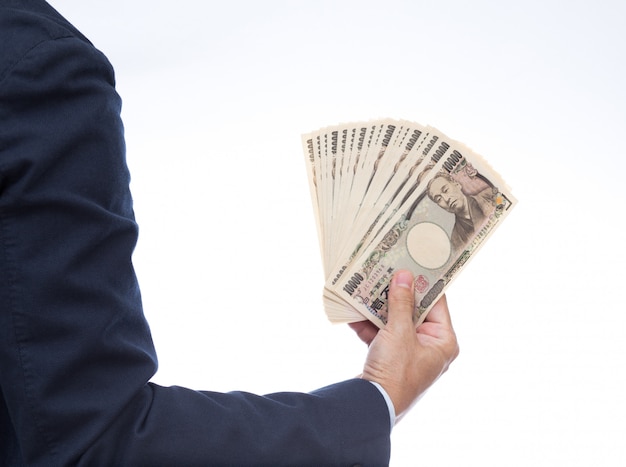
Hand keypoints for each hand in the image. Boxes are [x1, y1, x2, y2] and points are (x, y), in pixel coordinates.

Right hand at [359, 270, 458, 421]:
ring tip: (366, 287)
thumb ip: (401, 303)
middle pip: (414, 311)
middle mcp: (429, 347)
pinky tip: (353, 312)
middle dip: (396, 294)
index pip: (437, 303)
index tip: (414, 263)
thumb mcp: (399, 332)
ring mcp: (408, 353)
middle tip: (386, 271)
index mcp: (443, 342)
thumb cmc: (396, 373)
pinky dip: (368, 325)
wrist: (372, 407)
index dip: (424, 283)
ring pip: (395, 322)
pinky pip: (381, 335)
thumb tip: (404, 276)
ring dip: (379, 308)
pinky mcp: (389, 359)